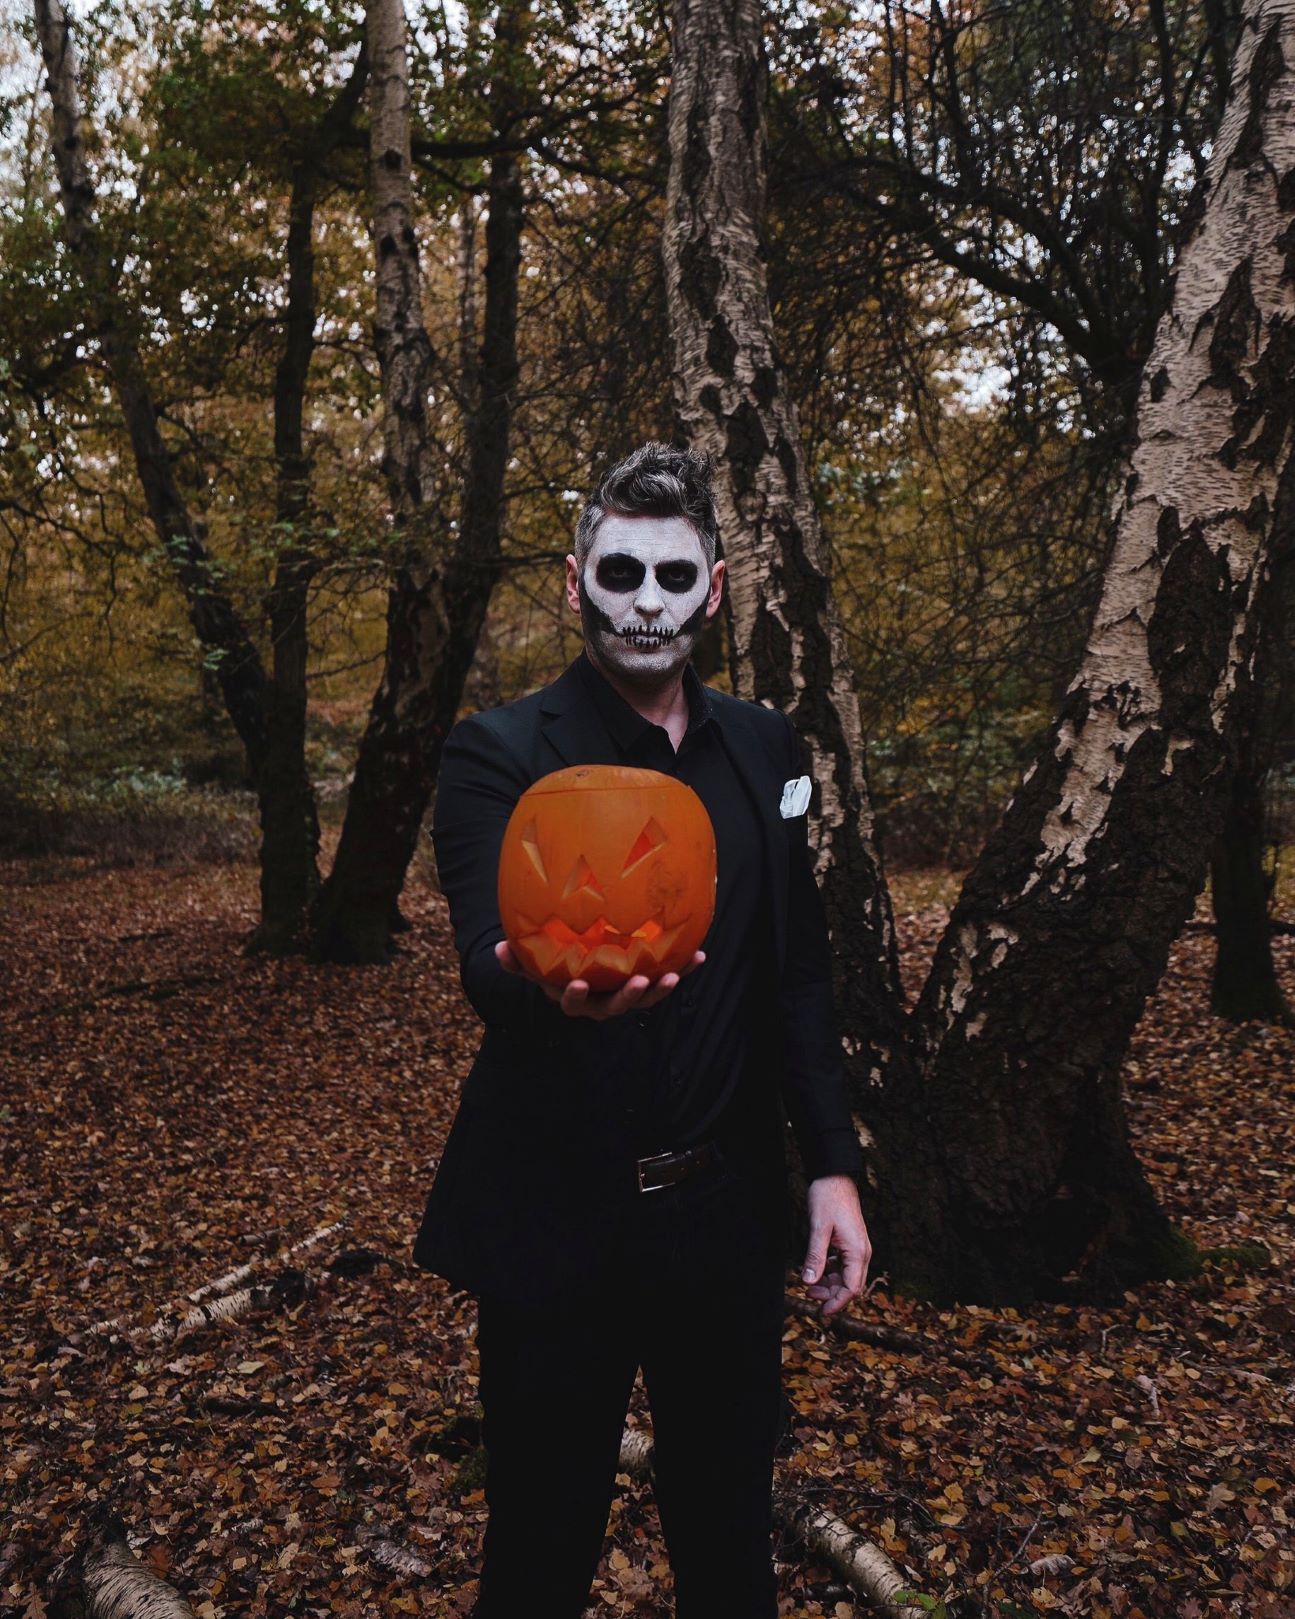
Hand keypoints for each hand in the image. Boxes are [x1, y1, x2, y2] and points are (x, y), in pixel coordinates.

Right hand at [494, 939, 705, 1021]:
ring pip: (644, 998)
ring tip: (672, 975)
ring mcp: (626, 996)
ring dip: (660, 989)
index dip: (575, 996)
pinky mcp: (646, 984)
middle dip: (629, 997)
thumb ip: (518, 960)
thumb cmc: (554, 965)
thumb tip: (499, 950)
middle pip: (616, 1006)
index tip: (579, 984)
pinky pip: (665, 977)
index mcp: (576, 998)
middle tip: (640, 983)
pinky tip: (699, 955)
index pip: (573, 1002)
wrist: (581, 969)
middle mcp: (602, 1002)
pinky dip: (682, 969)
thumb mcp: (535, 964)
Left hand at [801, 1174, 870, 1317]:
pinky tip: (817, 1269)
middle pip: (850, 1285)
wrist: (834, 1176)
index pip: (852, 1288)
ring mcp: (857, 1247)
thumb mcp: (818, 1228)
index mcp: (858, 1251)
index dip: (837, 1303)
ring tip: (809, 1283)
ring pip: (846, 1276)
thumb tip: (809, 1281)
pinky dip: (830, 1270)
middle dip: (831, 1294)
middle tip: (808, 1294)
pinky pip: (843, 1265)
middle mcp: (862, 1252)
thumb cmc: (828, 1198)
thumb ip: (815, 1256)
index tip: (822, 1312)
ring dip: (829, 1283)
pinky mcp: (851, 1242)